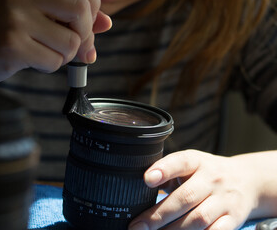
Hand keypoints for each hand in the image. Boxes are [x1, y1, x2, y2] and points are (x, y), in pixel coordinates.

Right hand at [0, 0, 110, 85]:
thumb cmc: (2, 33)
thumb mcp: (38, 17)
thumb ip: (71, 18)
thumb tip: (106, 23)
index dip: (92, 12)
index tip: (84, 27)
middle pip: (81, 10)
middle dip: (84, 34)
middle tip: (70, 45)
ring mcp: (15, 18)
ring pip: (71, 42)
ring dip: (64, 56)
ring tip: (42, 53)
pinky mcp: (12, 45)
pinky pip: (54, 62)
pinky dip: (49, 67)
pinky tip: (30, 61)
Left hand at [128, 150, 259, 229]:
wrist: (246, 180)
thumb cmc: (206, 172)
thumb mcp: (190, 164)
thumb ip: (168, 172)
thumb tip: (138, 186)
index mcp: (196, 161)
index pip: (181, 161)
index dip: (164, 170)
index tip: (147, 179)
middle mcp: (212, 179)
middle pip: (185, 197)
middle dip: (159, 214)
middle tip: (138, 225)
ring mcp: (224, 200)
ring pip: (198, 218)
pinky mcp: (233, 219)